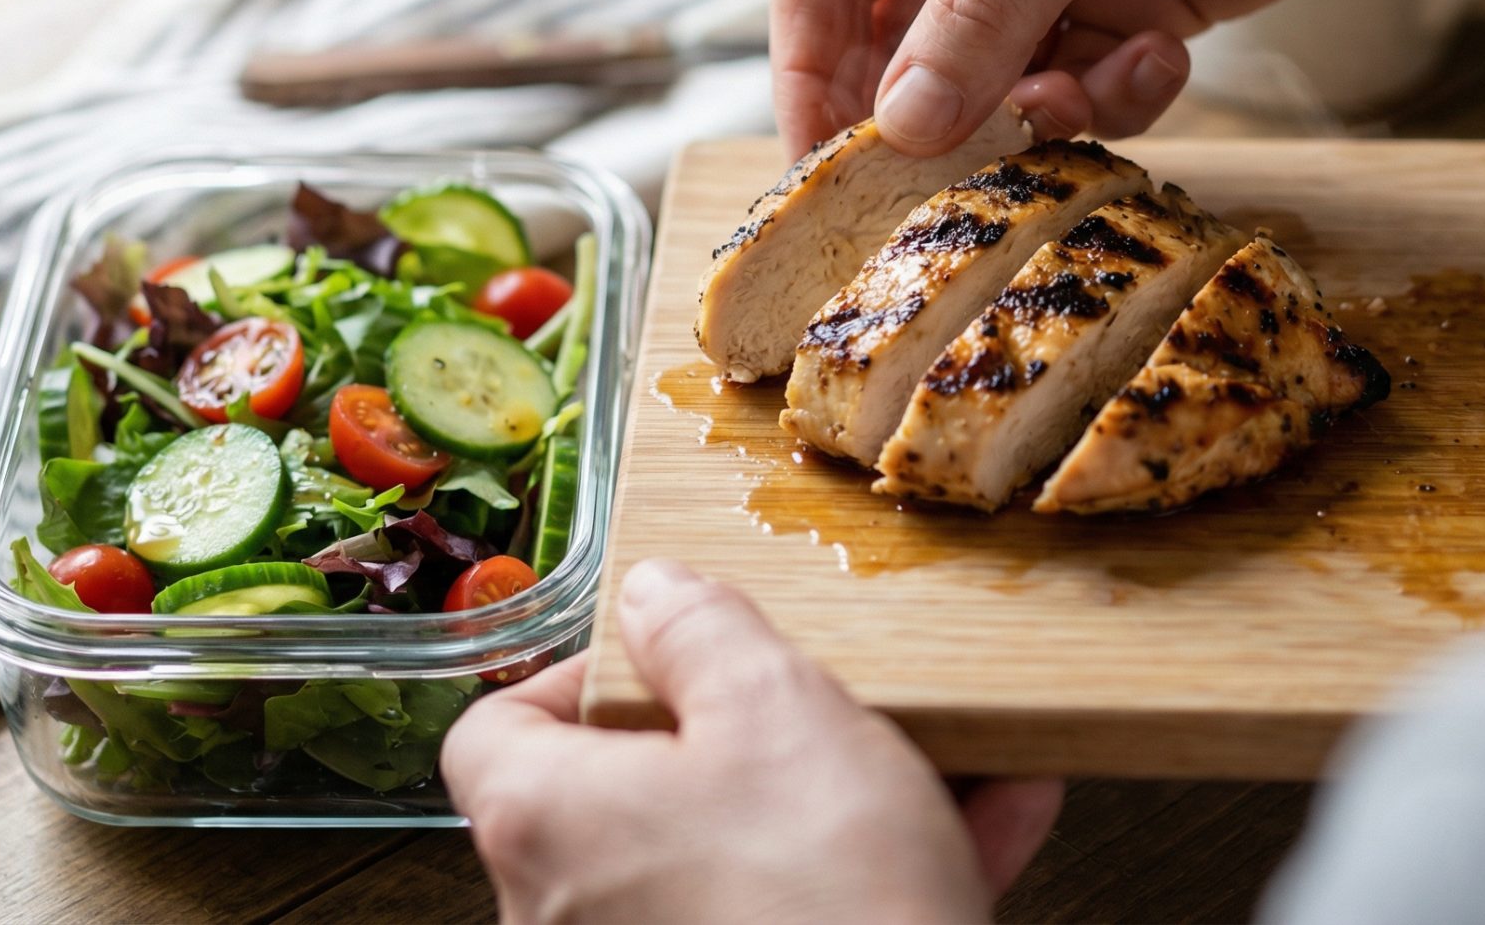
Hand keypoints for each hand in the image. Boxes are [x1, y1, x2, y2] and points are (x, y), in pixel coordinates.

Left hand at [445, 559, 1062, 923]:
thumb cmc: (825, 900)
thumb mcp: (775, 708)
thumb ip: (703, 631)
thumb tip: (655, 594)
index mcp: (545, 821)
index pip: (496, 729)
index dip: (579, 676)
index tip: (668, 653)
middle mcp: (565, 916)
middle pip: (633, 794)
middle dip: (750, 736)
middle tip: (828, 702)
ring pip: (737, 862)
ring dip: (839, 803)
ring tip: (946, 757)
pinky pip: (794, 921)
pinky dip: (866, 879)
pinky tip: (988, 822)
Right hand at [769, 0, 1484, 154]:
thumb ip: (987, 12)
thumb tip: (904, 124)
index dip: (810, 68)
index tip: (825, 164)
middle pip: (906, 41)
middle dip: (942, 106)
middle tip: (961, 170)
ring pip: (1000, 79)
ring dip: (1040, 105)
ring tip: (1091, 89)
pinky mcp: (1132, 2)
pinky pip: (1084, 84)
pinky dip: (1115, 91)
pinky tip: (1165, 50)